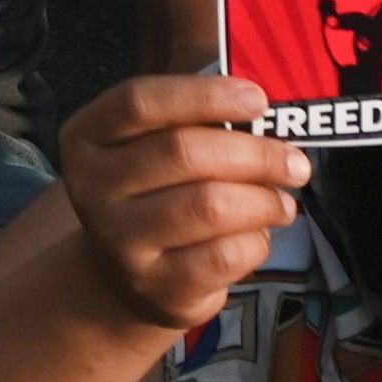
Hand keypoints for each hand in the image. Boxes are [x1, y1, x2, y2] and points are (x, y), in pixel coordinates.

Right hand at [53, 73, 310, 331]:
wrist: (125, 275)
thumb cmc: (154, 191)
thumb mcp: (151, 147)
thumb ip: (194, 121)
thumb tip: (261, 111)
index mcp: (86, 137)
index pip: (139, 102)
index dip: (203, 95)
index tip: (258, 99)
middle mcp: (92, 188)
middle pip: (182, 153)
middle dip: (254, 153)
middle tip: (294, 162)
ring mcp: (121, 242)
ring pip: (210, 206)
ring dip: (263, 200)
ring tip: (282, 202)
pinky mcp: (158, 287)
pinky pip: (225, 255)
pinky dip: (257, 241)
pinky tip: (258, 236)